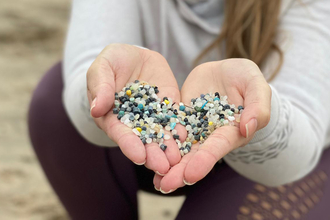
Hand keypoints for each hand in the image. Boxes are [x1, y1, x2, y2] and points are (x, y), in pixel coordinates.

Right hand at [87, 44, 184, 174]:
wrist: (134, 56)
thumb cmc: (112, 61)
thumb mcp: (102, 67)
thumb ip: (100, 86)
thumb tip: (96, 109)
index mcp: (113, 117)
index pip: (120, 133)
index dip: (129, 144)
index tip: (138, 156)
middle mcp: (134, 121)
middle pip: (143, 140)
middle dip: (152, 154)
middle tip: (163, 167)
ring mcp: (153, 115)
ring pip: (160, 134)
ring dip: (168, 148)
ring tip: (177, 161)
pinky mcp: (168, 107)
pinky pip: (175, 119)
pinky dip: (181, 129)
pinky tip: (188, 138)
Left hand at [154, 59, 270, 192]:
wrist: (224, 71)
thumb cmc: (245, 78)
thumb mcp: (256, 85)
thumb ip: (258, 106)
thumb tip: (247, 127)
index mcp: (230, 130)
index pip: (217, 147)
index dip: (205, 161)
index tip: (190, 175)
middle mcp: (210, 134)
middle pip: (196, 155)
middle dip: (181, 171)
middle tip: (165, 185)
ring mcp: (194, 127)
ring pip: (180, 148)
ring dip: (168, 164)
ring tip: (155, 181)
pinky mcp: (180, 118)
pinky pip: (168, 131)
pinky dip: (159, 143)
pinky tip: (145, 154)